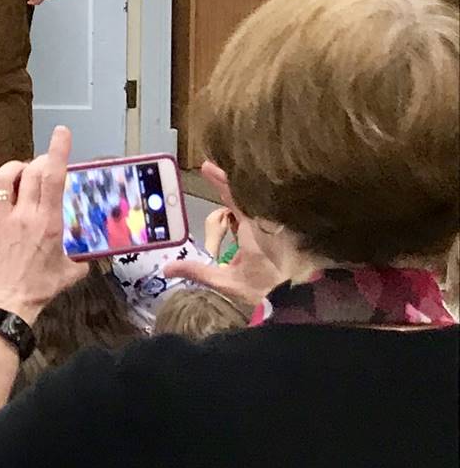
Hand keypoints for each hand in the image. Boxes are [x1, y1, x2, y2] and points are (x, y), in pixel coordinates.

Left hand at [0, 127, 86, 321]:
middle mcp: (24, 214)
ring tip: (22, 170)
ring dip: (14, 167)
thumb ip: (84, 256)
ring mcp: (1, 218)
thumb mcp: (72, 270)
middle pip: (32, 173)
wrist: (8, 302)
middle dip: (41, 160)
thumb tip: (94, 249)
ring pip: (4, 179)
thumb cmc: (41, 287)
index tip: (61, 133)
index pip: (54, 180)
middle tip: (47, 164)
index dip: (58, 153)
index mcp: (48, 222)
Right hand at [165, 162, 283, 307]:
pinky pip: (264, 213)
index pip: (234, 197)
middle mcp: (265, 223)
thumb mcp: (227, 282)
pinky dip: (251, 206)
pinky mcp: (283, 235)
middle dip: (227, 182)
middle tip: (212, 169)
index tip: (206, 166)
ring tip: (225, 187)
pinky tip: (243, 209)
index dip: (220, 180)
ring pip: (256, 203)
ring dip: (240, 195)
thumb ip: (198, 272)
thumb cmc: (264, 290)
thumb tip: (168, 268)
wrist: (298, 301)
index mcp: (251, 230)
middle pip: (245, 195)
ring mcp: (275, 227)